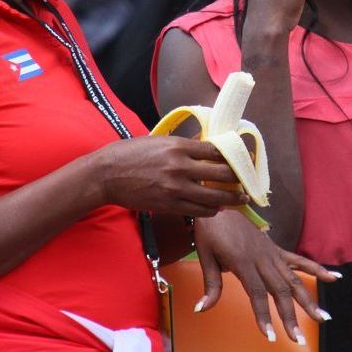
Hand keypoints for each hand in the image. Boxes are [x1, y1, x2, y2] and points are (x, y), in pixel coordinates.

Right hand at [96, 136, 247, 216]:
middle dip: (237, 178)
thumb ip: (183, 144)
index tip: (242, 159)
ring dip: (230, 199)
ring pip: (214, 197)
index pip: (216, 151)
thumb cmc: (130, 153)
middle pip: (221, 174)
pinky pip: (198, 211)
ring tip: (239, 198)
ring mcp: (175, 188)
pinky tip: (216, 208)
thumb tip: (205, 145)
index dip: (233, 156)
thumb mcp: (158, 141)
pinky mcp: (169, 205)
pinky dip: (211, 210)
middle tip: (245, 181)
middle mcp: (180, 167)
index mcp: (178, 146)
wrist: (106, 175)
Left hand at [193, 210, 339, 343]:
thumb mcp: (204, 255)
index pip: (257, 293)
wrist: (220, 202)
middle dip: (290, 316)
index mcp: (243, 261)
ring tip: (323, 318)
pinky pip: (298, 261)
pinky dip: (316, 269)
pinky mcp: (276, 249)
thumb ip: (210, 285)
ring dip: (308, 299)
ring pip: (294, 279)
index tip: (271, 335)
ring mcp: (272, 253)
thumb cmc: (211, 230)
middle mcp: (262, 259)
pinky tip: (333, 278)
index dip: (264, 315)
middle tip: (298, 338)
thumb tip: (201, 309)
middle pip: (280, 290)